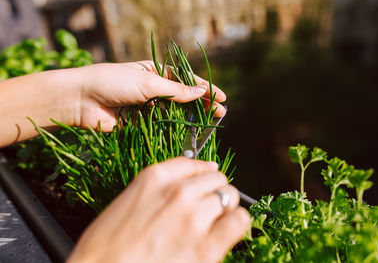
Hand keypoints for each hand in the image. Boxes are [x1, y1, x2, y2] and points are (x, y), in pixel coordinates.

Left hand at [0, 61, 225, 145]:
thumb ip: (175, 90)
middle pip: (183, 98)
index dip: (204, 88)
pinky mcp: (140, 123)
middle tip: (220, 113)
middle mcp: (153, 89)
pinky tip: (188, 133)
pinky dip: (174, 130)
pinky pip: (161, 126)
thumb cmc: (113, 82)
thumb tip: (200, 93)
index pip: (185, 80)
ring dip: (191, 118)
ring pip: (174, 113)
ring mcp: (147, 107)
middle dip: (202, 105)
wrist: (81, 100)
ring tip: (209, 123)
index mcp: (155, 72)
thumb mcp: (148, 82)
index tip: (221, 97)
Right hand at [67, 157, 249, 262]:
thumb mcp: (126, 203)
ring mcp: (194, 217)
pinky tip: (225, 231)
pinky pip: (239, 221)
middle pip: (216, 178)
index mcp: (155, 177)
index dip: (201, 173)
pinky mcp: (207, 246)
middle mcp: (178, 192)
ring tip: (215, 220)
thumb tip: (183, 187)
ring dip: (224, 207)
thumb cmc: (105, 248)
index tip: (205, 178)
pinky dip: (236, 223)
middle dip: (214, 191)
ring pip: (229, 196)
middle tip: (208, 205)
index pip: (193, 163)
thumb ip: (156, 191)